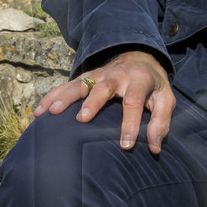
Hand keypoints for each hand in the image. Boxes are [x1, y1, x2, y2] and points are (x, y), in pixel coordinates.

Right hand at [33, 50, 174, 153]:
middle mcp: (116, 75)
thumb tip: (154, 147)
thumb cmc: (153, 87)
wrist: (140, 59)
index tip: (125, 145)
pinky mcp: (85, 77)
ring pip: (79, 84)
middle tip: (82, 119)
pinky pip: (66, 85)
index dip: (130, 124)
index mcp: (139, 80)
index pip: (134, 102)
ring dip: (65, 97)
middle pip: (102, 87)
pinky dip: (52, 96)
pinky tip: (40, 111)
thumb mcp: (166, 101)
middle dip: (92, 103)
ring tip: (52, 113)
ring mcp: (98, 74)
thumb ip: (161, 122)